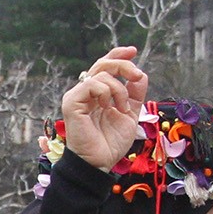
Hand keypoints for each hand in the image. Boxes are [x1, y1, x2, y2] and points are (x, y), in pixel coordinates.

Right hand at [58, 48, 146, 170]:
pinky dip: (105, 92)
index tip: (133, 51)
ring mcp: (77, 96)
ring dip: (118, 89)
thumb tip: (141, 75)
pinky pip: (91, 84)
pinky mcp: (72, 102)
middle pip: (103, 64)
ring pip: (100, 73)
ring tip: (121, 108)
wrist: (100, 162)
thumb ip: (134, 94)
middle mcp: (86, 92)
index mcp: (98, 94)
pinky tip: (108, 107)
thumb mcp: (130, 114)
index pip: (105, 67)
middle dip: (123, 65)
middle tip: (137, 76)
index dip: (118, 55)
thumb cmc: (111, 143)